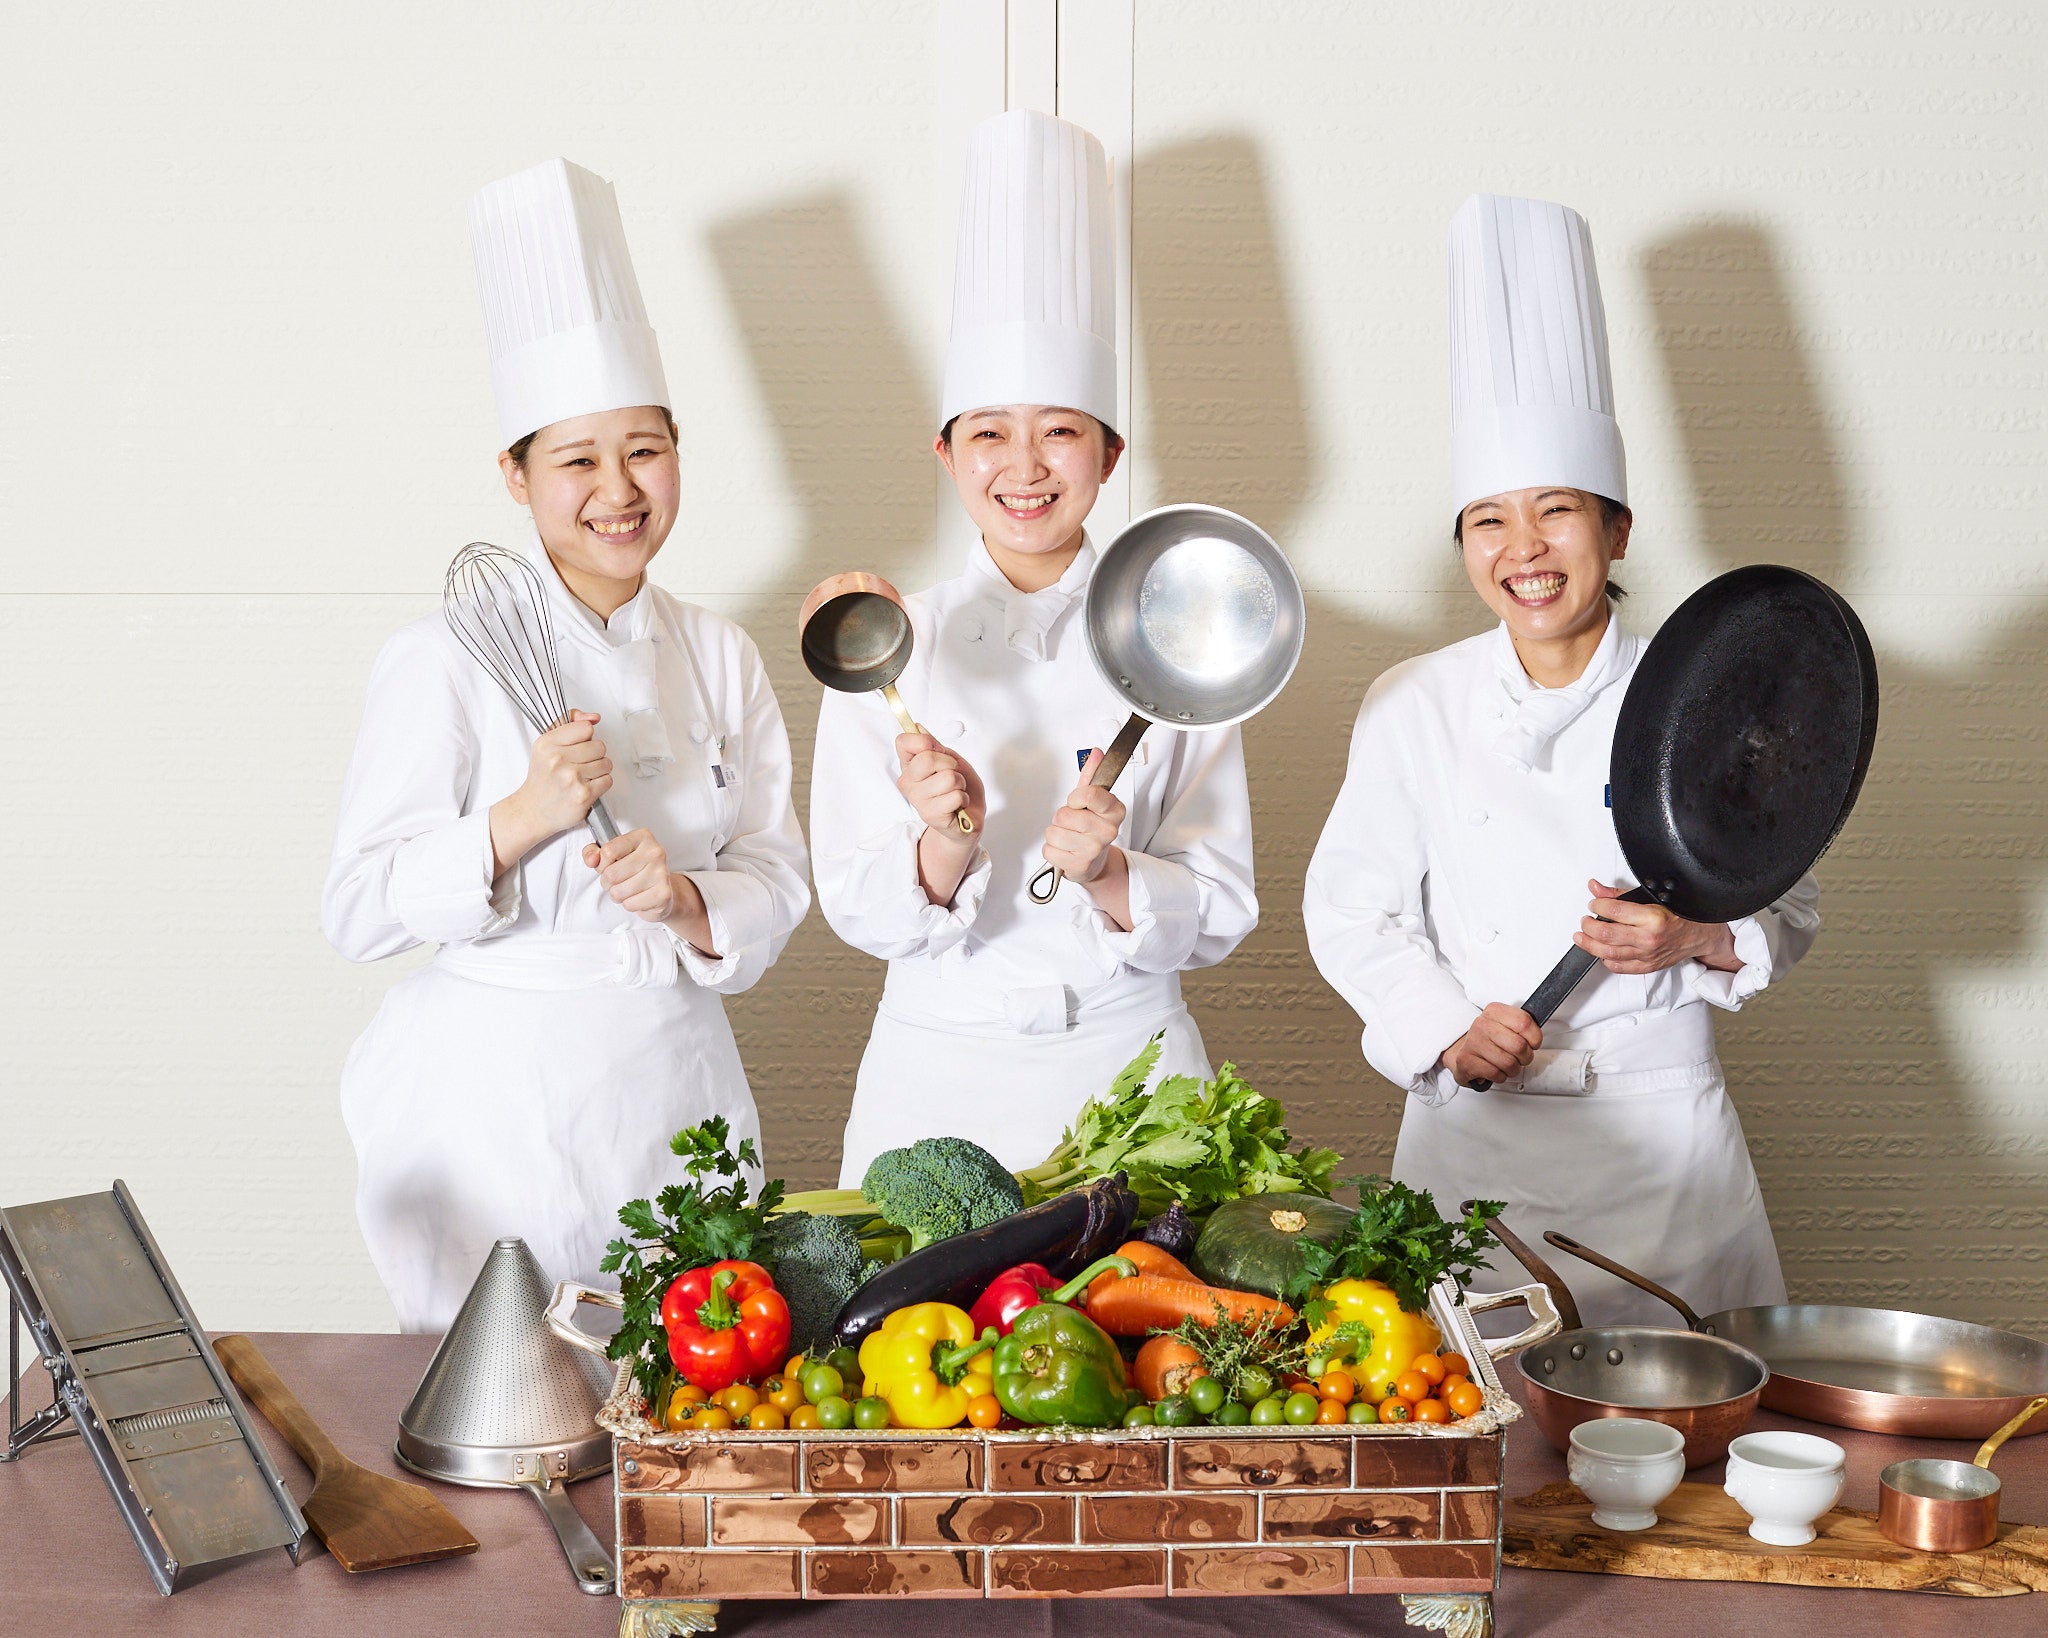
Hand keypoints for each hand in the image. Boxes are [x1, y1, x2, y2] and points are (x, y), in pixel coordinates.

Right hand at [490, 710, 612, 873]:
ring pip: (606, 763)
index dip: (585, 738)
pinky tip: (586, 787)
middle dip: (593, 755)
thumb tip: (594, 717)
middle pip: (599, 745)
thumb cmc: (543, 777)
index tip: (576, 747)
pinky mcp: (583, 795)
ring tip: (581, 776)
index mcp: (547, 743)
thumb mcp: (547, 745)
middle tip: (578, 765)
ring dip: (598, 770)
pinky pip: (608, 780)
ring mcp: (571, 778)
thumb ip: (569, 723)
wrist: (533, 810)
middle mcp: (557, 759)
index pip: (586, 728)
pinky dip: (600, 784)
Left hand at [581, 828, 676, 921]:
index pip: (608, 851)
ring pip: (618, 891)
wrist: (659, 890)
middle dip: (608, 882)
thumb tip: (592, 859)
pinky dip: (629, 904)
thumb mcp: (611, 855)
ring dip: (618, 895)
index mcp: (642, 837)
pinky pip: (630, 904)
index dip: (601, 864)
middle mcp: (655, 852)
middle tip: (618, 881)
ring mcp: (661, 872)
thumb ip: (593, 852)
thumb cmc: (634, 870)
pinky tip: (639, 897)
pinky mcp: (663, 893)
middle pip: (612, 874)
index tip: (608, 866)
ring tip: (628, 889)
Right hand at [894, 731, 985, 841]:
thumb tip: (917, 727)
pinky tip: (958, 805)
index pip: (903, 742)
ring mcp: (917, 800)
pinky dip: (964, 798)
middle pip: (927, 759)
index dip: (925, 741)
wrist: (969, 815)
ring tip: (956, 790)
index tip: (937, 749)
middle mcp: (908, 782)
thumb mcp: (950, 758)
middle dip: (950, 764)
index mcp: (910, 765)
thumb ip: (934, 744)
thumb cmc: (959, 786)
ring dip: (960, 783)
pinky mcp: (930, 815)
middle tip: (952, 774)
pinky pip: (955, 796)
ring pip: (948, 778)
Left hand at [1041, 748, 1125, 885]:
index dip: (1076, 797)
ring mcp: (1094, 850)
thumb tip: (1096, 753)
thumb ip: (1092, 776)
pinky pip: (1049, 850)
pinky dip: (1052, 850)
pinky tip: (1065, 850)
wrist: (1094, 862)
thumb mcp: (1092, 801)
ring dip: (1055, 834)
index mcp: (1114, 810)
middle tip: (1072, 824)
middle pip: (1064, 815)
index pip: (1090, 794)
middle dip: (1061, 818)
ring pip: (1053, 832)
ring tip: (1068, 838)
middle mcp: (1108, 831)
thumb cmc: (1090, 828)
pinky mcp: (1079, 866)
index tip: (1077, 802)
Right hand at [1441, 1003, 1541, 1085]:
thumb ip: (1523, 1027)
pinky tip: (1494, 1070)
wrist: (1463, 1051)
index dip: (1535, 1038)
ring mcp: (1472, 1042)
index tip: (1532, 1043)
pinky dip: (1500, 1076)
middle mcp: (1481, 1024)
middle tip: (1520, 1058)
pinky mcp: (1465, 1060)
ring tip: (1506, 1065)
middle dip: (1525, 1057)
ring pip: (1508, 1063)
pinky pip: (1495, 1073)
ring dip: (1512, 1069)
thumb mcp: (1506, 1026)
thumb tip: (1537, 1036)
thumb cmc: (1490, 1041)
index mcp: (1494, 1011)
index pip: (1525, 1022)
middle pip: (1519, 1045)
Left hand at [1575, 879, 1739, 973]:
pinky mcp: (1647, 966)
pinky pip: (1620, 967)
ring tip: (1582, 936)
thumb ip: (1620, 895)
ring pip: (1608, 953)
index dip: (1597, 905)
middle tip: (1585, 920)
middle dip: (1588, 926)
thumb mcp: (1652, 897)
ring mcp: (1647, 955)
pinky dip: (1606, 959)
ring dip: (1590, 944)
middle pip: (1606, 934)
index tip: (1593, 903)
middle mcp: (1649, 939)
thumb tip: (1596, 888)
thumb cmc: (1681, 914)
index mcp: (1652, 918)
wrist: (1702, 935)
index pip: (1614, 911)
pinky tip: (1601, 951)